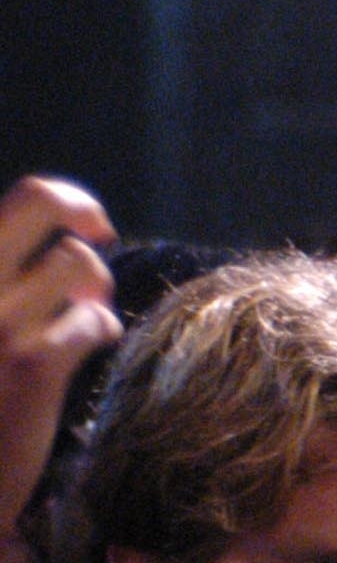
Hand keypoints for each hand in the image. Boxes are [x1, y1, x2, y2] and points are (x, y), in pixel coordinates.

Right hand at [0, 176, 122, 562]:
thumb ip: (5, 283)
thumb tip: (62, 251)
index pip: (14, 200)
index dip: (59, 199)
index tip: (82, 225)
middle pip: (40, 198)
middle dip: (82, 208)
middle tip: (99, 234)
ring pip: (76, 260)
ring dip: (94, 283)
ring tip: (86, 310)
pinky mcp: (31, 364)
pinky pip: (92, 320)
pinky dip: (102, 327)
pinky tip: (94, 343)